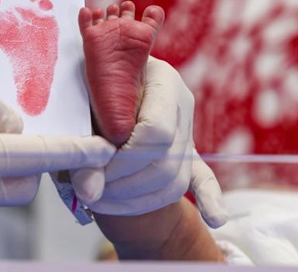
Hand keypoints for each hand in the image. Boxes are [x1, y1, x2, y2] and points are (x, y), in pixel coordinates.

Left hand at [72, 57, 227, 227]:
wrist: (96, 81)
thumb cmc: (84, 91)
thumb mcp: (82, 105)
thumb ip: (86, 144)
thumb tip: (89, 190)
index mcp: (161, 79)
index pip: (156, 130)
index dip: (122, 158)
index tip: (91, 167)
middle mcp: (180, 103)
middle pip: (166, 160)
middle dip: (124, 184)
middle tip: (89, 189)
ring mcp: (186, 129)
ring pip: (175, 179)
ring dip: (136, 200)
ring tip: (99, 201)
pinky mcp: (186, 154)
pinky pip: (203, 179)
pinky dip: (209, 199)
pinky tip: (215, 219)